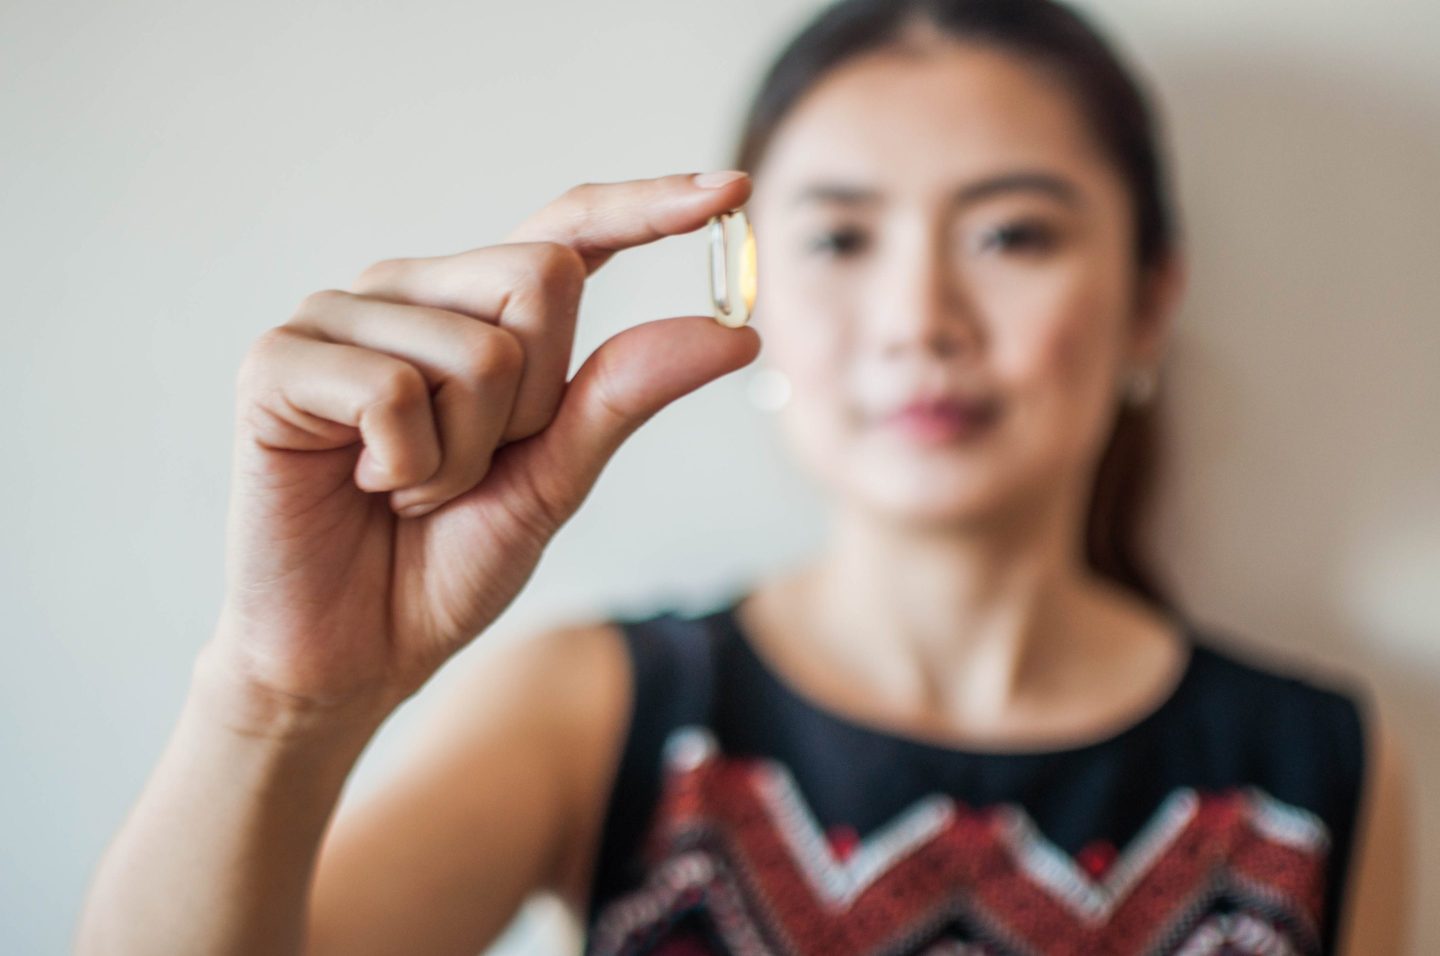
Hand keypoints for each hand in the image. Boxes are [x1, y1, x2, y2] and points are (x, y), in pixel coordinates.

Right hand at [203, 171, 758, 725]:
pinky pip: (392, 390)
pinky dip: (403, 466)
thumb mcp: (554, 479)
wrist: (350, 652)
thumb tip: (735, 334)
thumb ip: (624, 397)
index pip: (568, 232)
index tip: (735, 191)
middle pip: (541, 279)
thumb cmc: (443, 561)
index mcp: (474, 312)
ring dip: (463, 457)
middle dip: (534, 404)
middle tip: (470, 467)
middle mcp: (409, 292)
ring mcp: (339, 316)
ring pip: (477, 349)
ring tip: (408, 489)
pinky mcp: (278, 360)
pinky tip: (362, 486)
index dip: (647, 206)